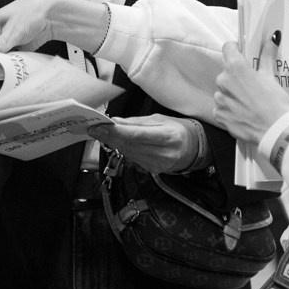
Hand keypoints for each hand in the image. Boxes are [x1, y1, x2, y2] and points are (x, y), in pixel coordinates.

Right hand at [0, 0, 107, 77]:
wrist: (46, 18)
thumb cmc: (30, 14)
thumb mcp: (17, 28)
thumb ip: (4, 43)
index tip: (2, 59)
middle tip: (10, 64)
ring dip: (0, 71)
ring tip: (16, 61)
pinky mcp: (2, 59)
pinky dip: (8, 72)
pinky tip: (19, 62)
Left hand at [90, 114, 204, 173]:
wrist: (195, 148)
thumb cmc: (179, 129)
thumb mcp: (161, 119)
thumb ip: (137, 122)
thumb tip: (115, 122)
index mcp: (168, 136)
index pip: (136, 135)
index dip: (115, 131)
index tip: (99, 126)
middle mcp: (163, 153)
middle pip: (129, 145)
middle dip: (108, 136)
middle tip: (93, 129)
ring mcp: (158, 164)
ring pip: (128, 153)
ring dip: (113, 143)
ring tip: (101, 133)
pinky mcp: (153, 170)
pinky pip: (133, 158)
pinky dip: (123, 149)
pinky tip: (117, 142)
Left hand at [211, 41, 288, 148]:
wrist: (275, 131)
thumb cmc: (275, 102)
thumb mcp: (272, 76)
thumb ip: (267, 56)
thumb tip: (272, 38)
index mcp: (236, 67)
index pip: (228, 48)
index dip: (236, 49)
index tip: (243, 54)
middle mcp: (223, 81)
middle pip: (227, 72)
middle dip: (237, 76)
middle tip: (252, 84)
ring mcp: (219, 99)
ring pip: (224, 90)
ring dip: (233, 93)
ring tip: (249, 102)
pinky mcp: (219, 115)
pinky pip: (222, 107)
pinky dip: (230, 108)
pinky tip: (244, 113)